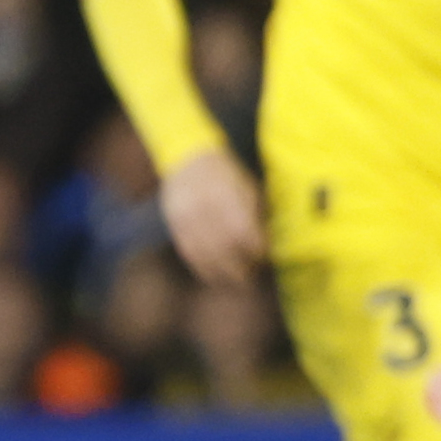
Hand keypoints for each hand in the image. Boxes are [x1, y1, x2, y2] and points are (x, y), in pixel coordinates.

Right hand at [158, 146, 265, 287]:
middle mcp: (204, 207)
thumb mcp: (247, 187)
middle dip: (241, 267)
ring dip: (222, 273)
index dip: (256, 250)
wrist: (189, 158)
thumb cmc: (227, 175)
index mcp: (226, 196)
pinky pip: (189, 253)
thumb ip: (255, 216)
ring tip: (236, 282)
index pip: (243, 232)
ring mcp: (187, 217)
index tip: (264, 258)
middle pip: (224, 248)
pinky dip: (203, 268)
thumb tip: (265, 246)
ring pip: (205, 254)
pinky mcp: (175, 225)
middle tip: (253, 275)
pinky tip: (214, 276)